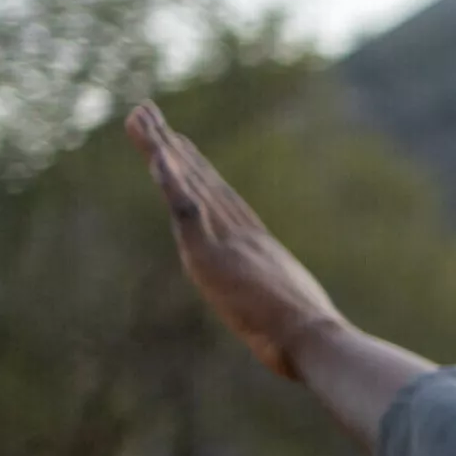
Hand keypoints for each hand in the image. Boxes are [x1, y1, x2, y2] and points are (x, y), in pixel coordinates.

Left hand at [125, 101, 344, 379]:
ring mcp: (228, 242)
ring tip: (140, 118)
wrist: (315, 340)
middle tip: (149, 113)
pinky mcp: (212, 255)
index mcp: (259, 249)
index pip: (221, 200)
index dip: (198, 170)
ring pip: (189, 184)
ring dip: (163, 150)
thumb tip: (290, 334)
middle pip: (200, 181)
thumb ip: (281, 311)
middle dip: (174, 147)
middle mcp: (242, 236)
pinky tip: (155, 158)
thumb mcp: (292, 319)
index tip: (181, 143)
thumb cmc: (311, 342)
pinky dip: (170, 183)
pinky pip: (186, 210)